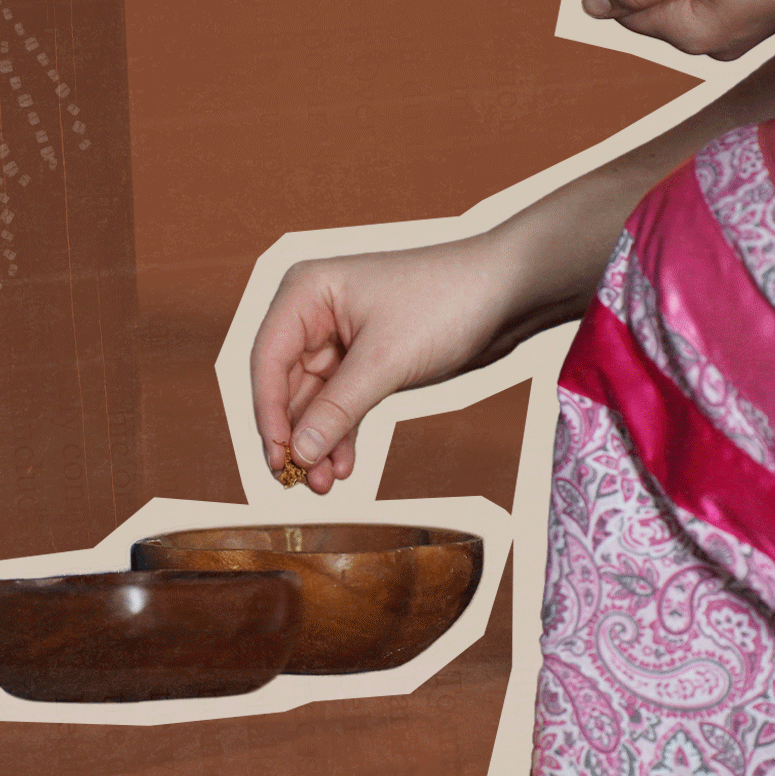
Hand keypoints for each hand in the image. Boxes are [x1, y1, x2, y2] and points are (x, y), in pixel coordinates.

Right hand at [250, 237, 516, 492]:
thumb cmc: (445, 302)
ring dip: (318, 441)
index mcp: (306, 293)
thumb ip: (338, 409)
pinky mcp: (369, 359)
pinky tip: (345, 465)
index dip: (267, 414)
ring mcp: (342, 338)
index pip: (267, 360)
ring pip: (315, 400)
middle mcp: (316, 313)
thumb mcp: (386, 361)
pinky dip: (342, 433)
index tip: (278, 459)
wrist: (506, 291)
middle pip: (286, 385)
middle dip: (295, 435)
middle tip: (300, 482)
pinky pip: (342, 403)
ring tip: (325, 484)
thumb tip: (298, 454)